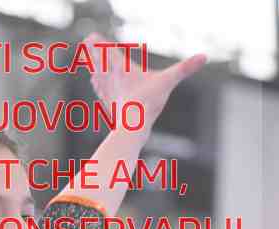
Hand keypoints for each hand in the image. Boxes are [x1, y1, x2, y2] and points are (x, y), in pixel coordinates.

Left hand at [83, 32, 206, 133]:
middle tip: (85, 42)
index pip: (106, 51)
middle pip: (98, 61)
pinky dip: (97, 83)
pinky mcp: (109, 106)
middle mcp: (111, 79)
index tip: (90, 36)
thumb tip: (204, 57)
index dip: (99, 43)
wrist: (132, 129)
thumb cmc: (147, 104)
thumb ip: (184, 68)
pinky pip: (100, 91)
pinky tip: (95, 82)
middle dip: (93, 51)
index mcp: (121, 69)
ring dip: (93, 65)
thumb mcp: (167, 82)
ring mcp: (108, 94)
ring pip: (97, 75)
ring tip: (87, 57)